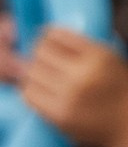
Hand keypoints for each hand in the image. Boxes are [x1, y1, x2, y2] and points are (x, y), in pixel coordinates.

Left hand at [21, 27, 127, 146]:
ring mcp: (69, 95)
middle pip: (39, 53)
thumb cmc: (118, 90)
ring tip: (43, 76)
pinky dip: (31, 90)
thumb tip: (46, 32)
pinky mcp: (59, 114)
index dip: (46, 37)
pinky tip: (41, 91)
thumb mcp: (110, 58)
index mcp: (98, 56)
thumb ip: (83, 45)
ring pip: (31, 72)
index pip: (55, 35)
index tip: (46, 42)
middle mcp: (83, 74)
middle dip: (39, 55)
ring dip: (33, 72)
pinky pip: (29, 94)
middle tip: (43, 61)